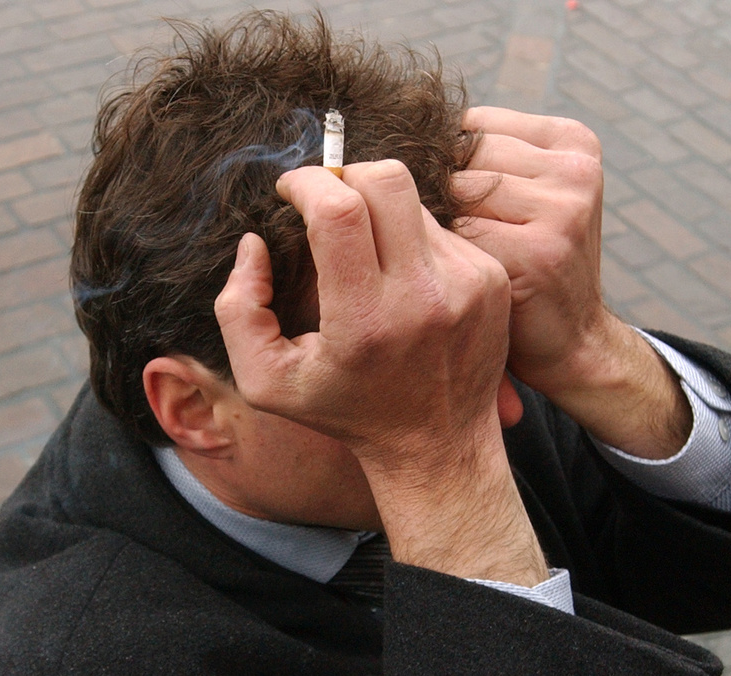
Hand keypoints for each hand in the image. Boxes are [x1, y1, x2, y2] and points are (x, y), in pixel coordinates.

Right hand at [215, 160, 545, 583]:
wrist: (438, 445)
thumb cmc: (345, 411)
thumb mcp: (267, 381)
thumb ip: (239, 310)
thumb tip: (255, 243)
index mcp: (364, 322)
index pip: (340, 210)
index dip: (307, 182)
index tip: (290, 190)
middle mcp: (423, 297)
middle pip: (387, 180)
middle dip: (345, 175)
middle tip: (326, 201)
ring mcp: (466, 284)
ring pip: (414, 200)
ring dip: (378, 210)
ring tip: (363, 253)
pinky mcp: (491, 279)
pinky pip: (441, 225)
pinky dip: (410, 236)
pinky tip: (400, 278)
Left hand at [455, 107, 690, 457]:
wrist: (572, 342)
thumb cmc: (528, 265)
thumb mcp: (524, 199)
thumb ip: (483, 162)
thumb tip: (396, 138)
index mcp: (572, 142)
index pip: (473, 125)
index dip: (445, 166)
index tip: (447, 204)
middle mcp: (575, 170)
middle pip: (464, 155)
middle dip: (442, 193)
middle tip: (442, 235)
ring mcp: (563, 209)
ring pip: (459, 191)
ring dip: (443, 225)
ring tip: (452, 255)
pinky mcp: (540, 251)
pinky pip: (460, 234)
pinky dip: (448, 257)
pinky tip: (458, 277)